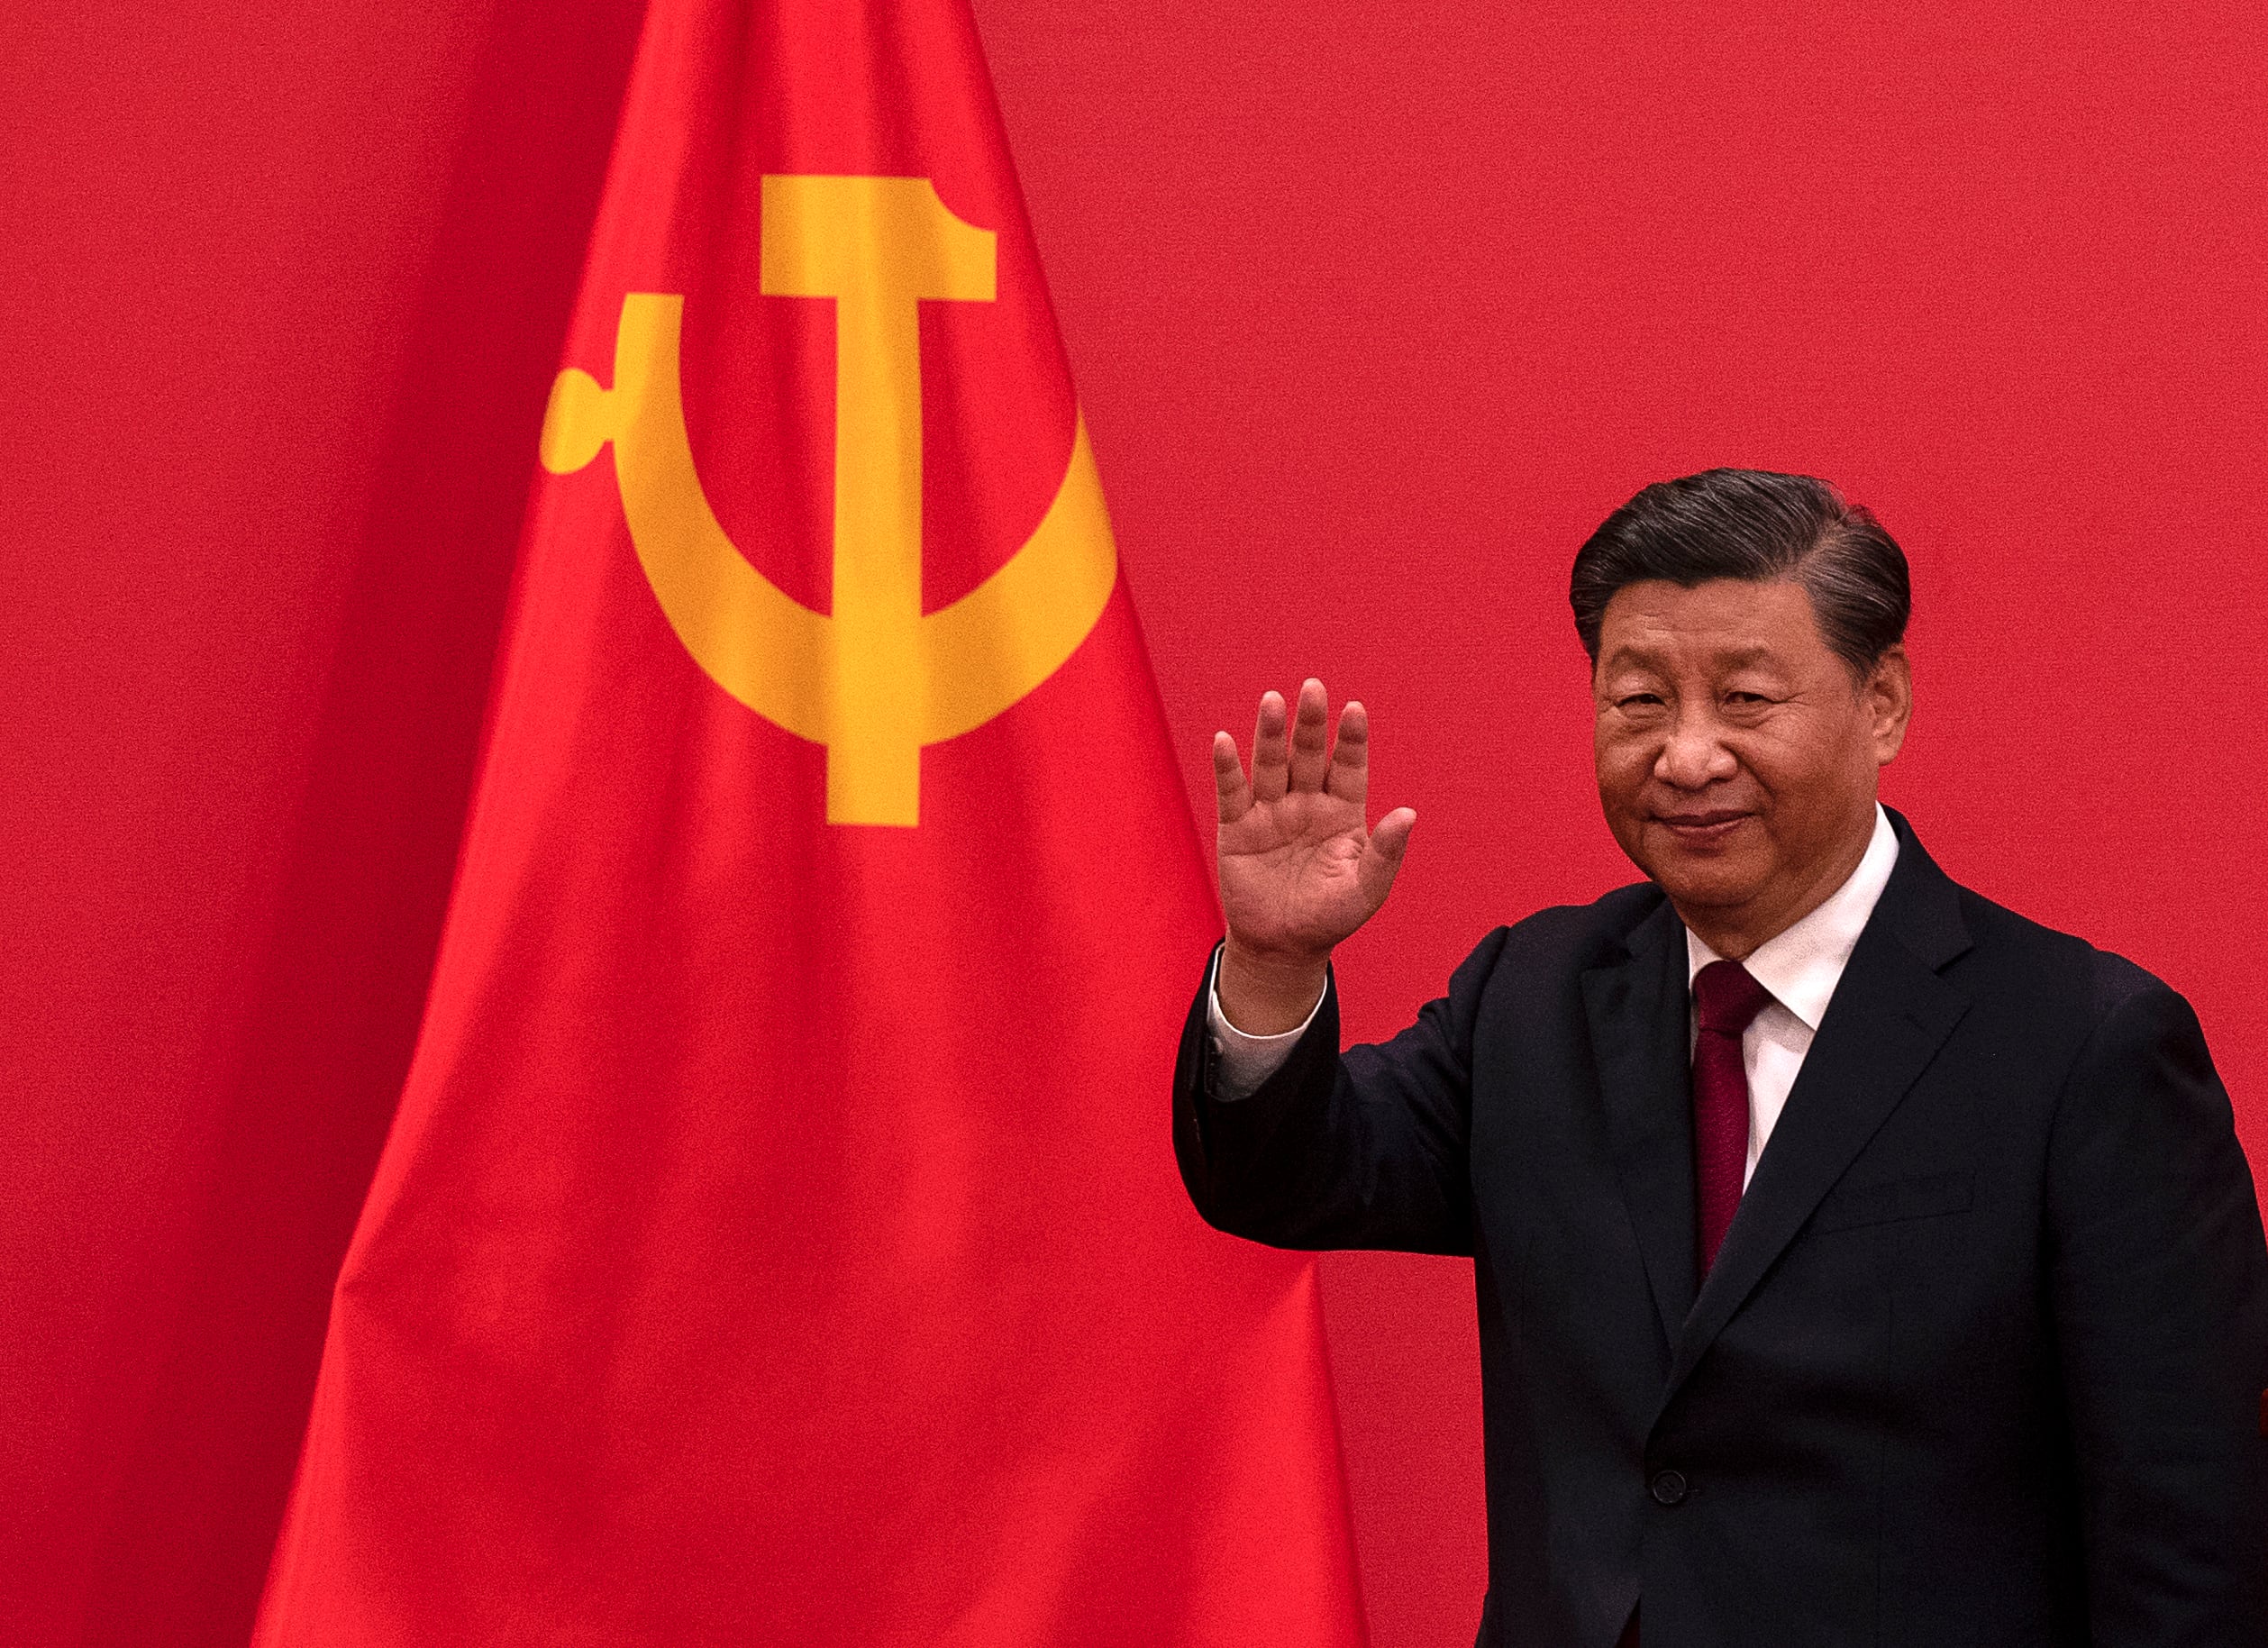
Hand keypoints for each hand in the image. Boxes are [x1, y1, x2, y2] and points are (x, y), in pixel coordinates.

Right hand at [1212, 680, 1415, 1032]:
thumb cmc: (1330, 917)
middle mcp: (1307, 803)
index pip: (1349, 766)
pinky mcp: (1237, 827)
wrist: (1283, 948)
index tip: (1354, 709)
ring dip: (1271, 733)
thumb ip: (1386, 851)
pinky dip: (1228, 767)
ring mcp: (1271, 812)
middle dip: (1311, 723)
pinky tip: (1225, 741)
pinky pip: (1233, 791)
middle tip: (1313, 688)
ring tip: (1273, 701)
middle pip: (1309, 754)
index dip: (1351, 739)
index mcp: (1342, 812)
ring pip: (1271, 764)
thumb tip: (1409, 813)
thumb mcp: (1366, 888)